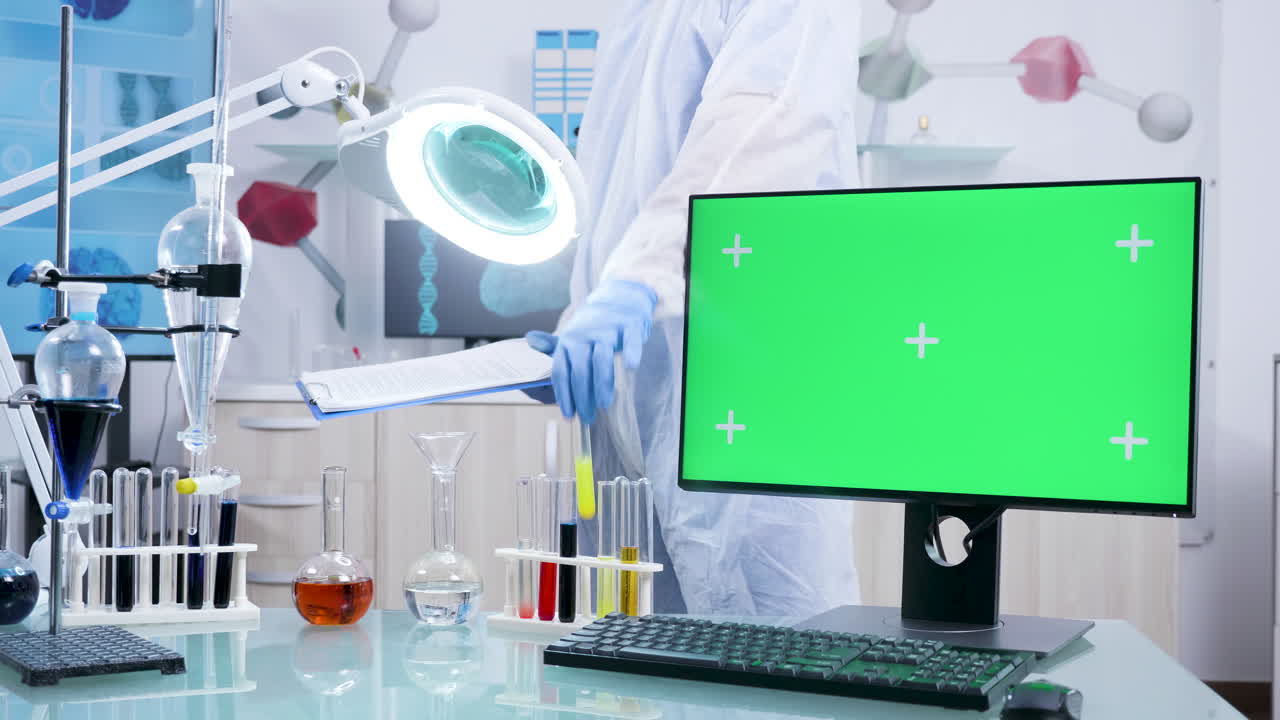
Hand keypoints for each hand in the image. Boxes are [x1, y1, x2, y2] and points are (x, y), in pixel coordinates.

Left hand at [526, 280, 656, 423]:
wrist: (620, 295)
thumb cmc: (595, 325)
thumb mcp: (572, 335)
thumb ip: (554, 346)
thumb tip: (529, 339)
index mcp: (568, 341)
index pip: (561, 371)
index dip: (564, 395)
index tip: (568, 415)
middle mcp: (585, 334)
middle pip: (580, 369)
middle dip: (582, 396)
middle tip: (587, 417)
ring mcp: (607, 329)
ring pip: (602, 359)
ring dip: (602, 383)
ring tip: (603, 404)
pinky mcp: (629, 324)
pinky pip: (630, 340)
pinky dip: (631, 353)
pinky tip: (630, 368)